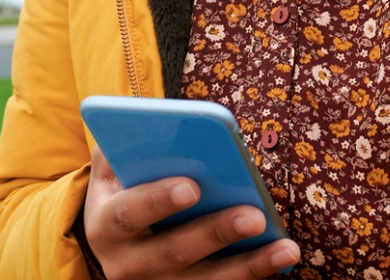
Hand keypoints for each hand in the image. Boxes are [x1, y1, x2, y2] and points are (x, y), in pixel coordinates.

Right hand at [82, 145, 300, 278]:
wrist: (118, 246)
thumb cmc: (122, 193)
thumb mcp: (110, 173)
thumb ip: (122, 146)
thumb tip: (155, 123)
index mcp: (105, 226)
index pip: (129, 214)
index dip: (158, 200)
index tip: (193, 186)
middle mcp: (127, 265)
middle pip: (175, 253)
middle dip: (216, 233)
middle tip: (254, 216)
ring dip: (248, 265)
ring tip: (285, 246)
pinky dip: (253, 274)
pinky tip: (282, 255)